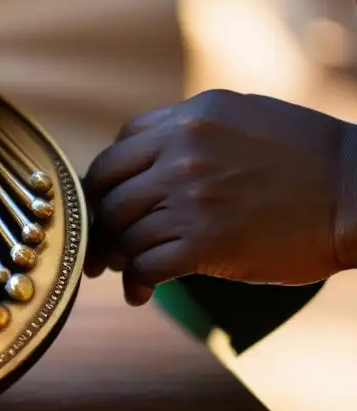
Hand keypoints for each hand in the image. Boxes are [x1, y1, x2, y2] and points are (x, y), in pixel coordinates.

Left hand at [82, 89, 356, 305]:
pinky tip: (138, 293)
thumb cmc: (311, 157)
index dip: (107, 180)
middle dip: (99, 220)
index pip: (119, 149)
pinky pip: (145, 265)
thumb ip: (194, 130)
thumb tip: (153, 152)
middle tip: (101, 244)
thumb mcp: (245, 117)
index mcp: (189, 119)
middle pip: (109, 190)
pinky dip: (134, 283)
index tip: (107, 202)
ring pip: (122, 229)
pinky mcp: (204, 243)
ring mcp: (190, 198)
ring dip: (113, 255)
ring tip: (118, 270)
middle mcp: (181, 153)